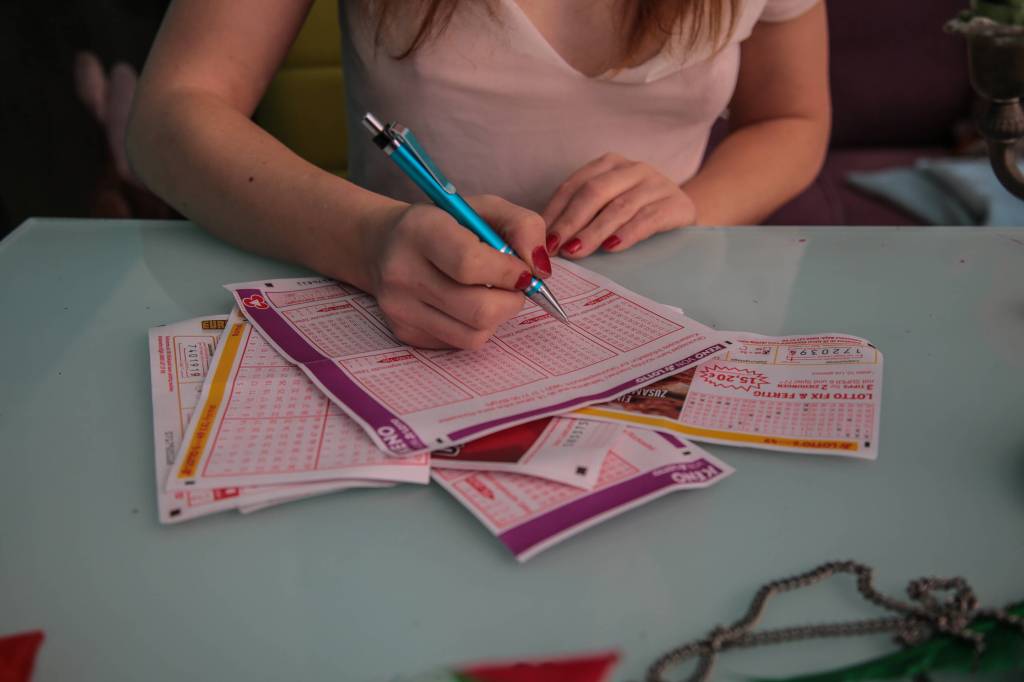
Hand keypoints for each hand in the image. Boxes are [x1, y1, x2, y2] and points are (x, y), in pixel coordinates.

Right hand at [360, 195, 551, 349]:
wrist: (384, 244)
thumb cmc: (446, 224)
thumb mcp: (485, 208)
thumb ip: (524, 226)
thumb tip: (540, 270)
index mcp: (421, 230)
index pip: (470, 264)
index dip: (508, 272)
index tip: (522, 269)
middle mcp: (401, 271)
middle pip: (478, 309)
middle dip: (511, 300)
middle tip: (513, 285)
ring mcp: (399, 308)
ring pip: (474, 334)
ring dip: (497, 316)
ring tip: (489, 293)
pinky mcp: (404, 333)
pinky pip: (460, 343)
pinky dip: (477, 327)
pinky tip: (466, 304)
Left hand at [542, 153, 695, 257]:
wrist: (685, 212)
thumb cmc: (637, 211)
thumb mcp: (608, 205)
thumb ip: (582, 215)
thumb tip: (546, 241)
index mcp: (609, 164)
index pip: (574, 185)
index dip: (555, 211)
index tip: (540, 237)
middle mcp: (632, 168)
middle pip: (594, 192)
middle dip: (570, 222)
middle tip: (554, 248)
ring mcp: (656, 183)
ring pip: (619, 207)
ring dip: (593, 231)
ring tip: (576, 251)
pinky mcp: (675, 203)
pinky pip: (647, 219)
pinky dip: (627, 233)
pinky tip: (612, 247)